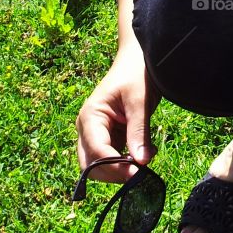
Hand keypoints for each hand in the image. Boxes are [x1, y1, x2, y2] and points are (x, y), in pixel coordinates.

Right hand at [76, 42, 157, 183]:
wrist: (138, 58)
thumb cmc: (137, 73)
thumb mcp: (140, 101)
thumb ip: (139, 131)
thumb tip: (140, 163)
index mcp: (90, 116)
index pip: (96, 151)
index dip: (115, 166)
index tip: (137, 174)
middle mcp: (87, 127)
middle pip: (91, 164)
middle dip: (113, 173)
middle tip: (140, 174)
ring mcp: (95, 132)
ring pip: (99, 164)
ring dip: (120, 169)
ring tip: (145, 159)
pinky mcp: (108, 135)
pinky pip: (111, 156)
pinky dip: (126, 161)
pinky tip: (146, 153)